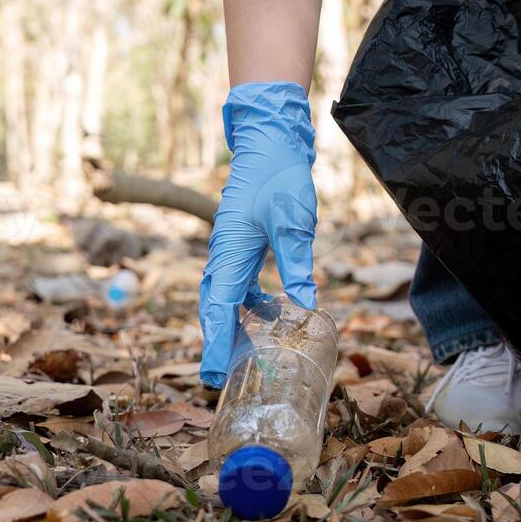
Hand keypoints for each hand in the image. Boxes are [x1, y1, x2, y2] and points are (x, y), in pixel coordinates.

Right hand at [198, 82, 319, 387]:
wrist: (271, 142)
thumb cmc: (280, 177)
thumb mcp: (294, 221)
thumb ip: (297, 261)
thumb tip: (307, 304)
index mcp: (230, 251)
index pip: (220, 308)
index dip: (218, 344)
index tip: (214, 374)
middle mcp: (222, 253)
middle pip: (213, 308)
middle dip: (216, 344)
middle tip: (219, 380)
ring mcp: (228, 248)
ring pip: (222, 297)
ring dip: (230, 326)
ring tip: (245, 357)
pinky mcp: (239, 242)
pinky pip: (236, 282)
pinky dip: (247, 303)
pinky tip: (271, 312)